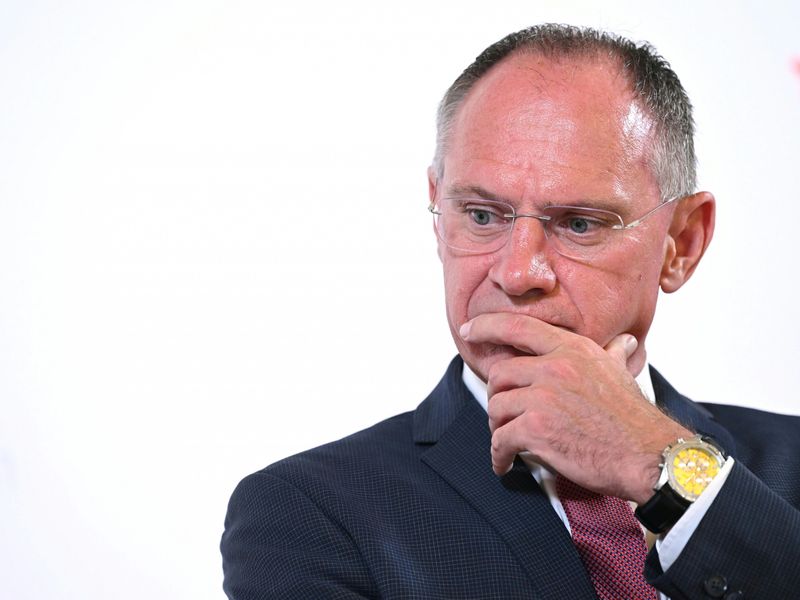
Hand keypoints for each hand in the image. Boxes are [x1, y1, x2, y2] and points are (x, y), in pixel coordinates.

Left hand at [459, 313, 691, 503]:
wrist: (648, 455)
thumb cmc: (634, 419)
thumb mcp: (620, 374)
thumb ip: (612, 355)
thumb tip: (623, 342)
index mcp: (572, 349)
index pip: (518, 326)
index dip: (487, 326)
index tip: (469, 330)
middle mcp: (555, 366)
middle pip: (500, 373)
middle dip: (498, 396)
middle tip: (505, 416)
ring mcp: (543, 396)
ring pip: (496, 406)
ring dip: (498, 427)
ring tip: (509, 441)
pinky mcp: (536, 428)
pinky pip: (500, 439)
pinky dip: (499, 455)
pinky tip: (505, 463)